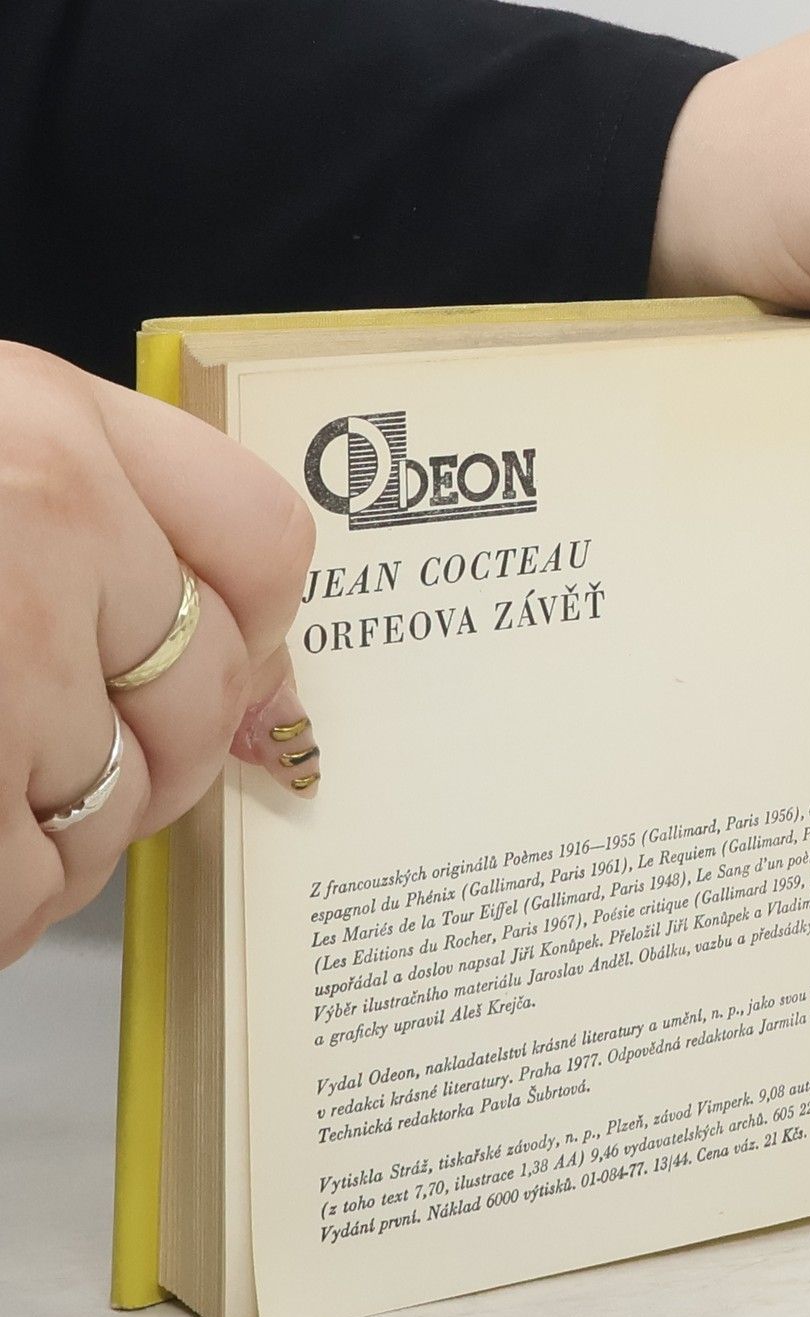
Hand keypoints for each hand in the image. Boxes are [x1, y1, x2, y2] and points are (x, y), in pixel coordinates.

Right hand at [0, 343, 316, 966]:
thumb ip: (113, 548)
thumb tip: (275, 708)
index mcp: (43, 419)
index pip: (260, 539)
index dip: (256, 633)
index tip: (233, 681)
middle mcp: (42, 510)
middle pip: (209, 688)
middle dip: (149, 756)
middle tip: (43, 759)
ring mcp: (4, 642)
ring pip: (127, 796)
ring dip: (62, 835)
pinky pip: (35, 877)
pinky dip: (8, 898)